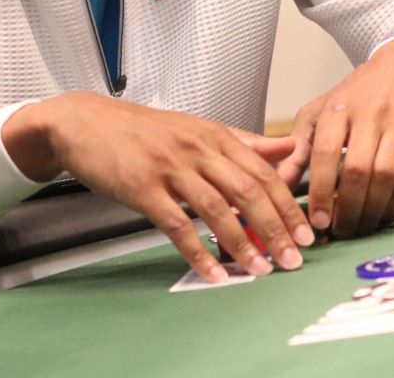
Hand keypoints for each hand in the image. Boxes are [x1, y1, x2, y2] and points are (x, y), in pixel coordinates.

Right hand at [2, 93, 314, 283]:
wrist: (86, 122)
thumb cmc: (143, 130)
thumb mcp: (198, 128)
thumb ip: (244, 142)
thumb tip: (288, 148)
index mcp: (216, 135)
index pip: (264, 171)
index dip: (288, 205)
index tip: (306, 233)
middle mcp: (198, 149)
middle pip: (248, 190)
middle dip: (276, 227)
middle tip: (294, 258)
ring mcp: (170, 168)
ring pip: (216, 208)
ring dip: (242, 243)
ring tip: (261, 270)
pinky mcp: (142, 188)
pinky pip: (176, 224)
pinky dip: (197, 251)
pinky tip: (212, 271)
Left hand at [281, 36, 393, 237]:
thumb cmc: (367, 88)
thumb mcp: (327, 106)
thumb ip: (300, 143)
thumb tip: (278, 181)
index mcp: (340, 106)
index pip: (324, 151)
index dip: (320, 190)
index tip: (317, 220)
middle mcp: (371, 115)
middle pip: (356, 170)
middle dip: (346, 209)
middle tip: (340, 231)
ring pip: (384, 178)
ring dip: (370, 211)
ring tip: (360, 227)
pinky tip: (384, 214)